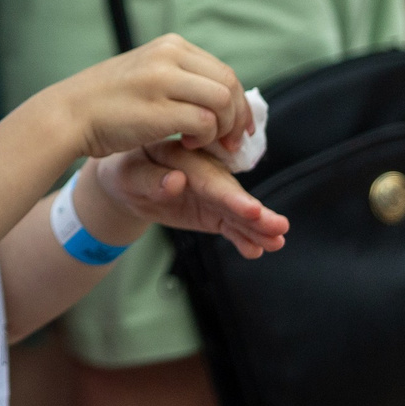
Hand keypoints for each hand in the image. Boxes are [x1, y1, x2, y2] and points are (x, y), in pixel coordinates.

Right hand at [39, 33, 250, 160]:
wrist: (67, 114)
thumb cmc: (105, 102)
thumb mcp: (145, 74)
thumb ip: (179, 77)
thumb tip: (221, 96)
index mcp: (169, 45)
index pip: (222, 70)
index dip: (238, 102)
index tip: (238, 126)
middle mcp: (169, 56)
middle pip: (229, 83)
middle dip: (238, 117)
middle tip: (233, 142)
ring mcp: (163, 80)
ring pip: (223, 101)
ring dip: (223, 128)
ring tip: (205, 144)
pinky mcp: (159, 109)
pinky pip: (205, 122)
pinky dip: (205, 138)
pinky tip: (187, 145)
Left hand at [81, 146, 286, 258]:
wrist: (126, 181)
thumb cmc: (125, 171)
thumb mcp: (127, 174)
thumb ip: (150, 179)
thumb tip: (176, 183)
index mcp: (184, 155)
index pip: (209, 177)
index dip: (230, 195)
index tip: (250, 210)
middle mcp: (204, 172)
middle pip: (231, 193)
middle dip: (254, 212)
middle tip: (278, 227)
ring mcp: (212, 192)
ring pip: (237, 211)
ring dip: (258, 227)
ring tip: (277, 241)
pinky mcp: (213, 210)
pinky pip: (230, 225)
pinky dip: (243, 238)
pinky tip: (257, 250)